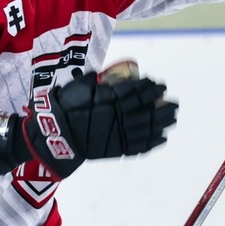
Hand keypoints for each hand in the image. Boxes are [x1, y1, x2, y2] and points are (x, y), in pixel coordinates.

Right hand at [6, 65, 176, 177]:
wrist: (52, 136)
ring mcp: (119, 133)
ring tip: (172, 117)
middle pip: (148, 109)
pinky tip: (162, 138)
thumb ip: (92, 82)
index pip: (137, 91)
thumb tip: (100, 76)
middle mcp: (119, 115)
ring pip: (148, 127)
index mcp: (111, 99)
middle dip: (162, 104)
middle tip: (172, 101)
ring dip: (162, 122)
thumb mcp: (75, 88)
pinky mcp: (116, 149)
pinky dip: (152, 142)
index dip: (150, 88)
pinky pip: (139, 146)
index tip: (159, 85)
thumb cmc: (61, 108)